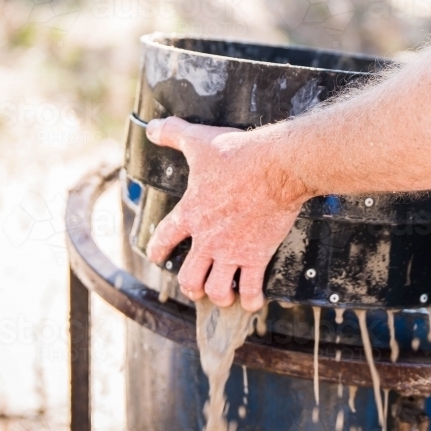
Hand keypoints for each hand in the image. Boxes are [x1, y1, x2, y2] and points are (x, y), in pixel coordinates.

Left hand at [144, 117, 304, 310]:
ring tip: (222, 295)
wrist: (276, 166)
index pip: (164, 239)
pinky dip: (251, 299)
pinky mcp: (258, 255)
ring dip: (218, 296)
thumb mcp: (200, 141)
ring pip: (217, 289)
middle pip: (189, 276)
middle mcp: (208, 239)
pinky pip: (251, 288)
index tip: (158, 257)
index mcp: (190, 213)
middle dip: (191, 285)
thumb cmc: (239, 155)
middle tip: (195, 285)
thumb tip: (153, 128)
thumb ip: (174, 134)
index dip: (157, 250)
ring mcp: (233, 250)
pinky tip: (252, 302)